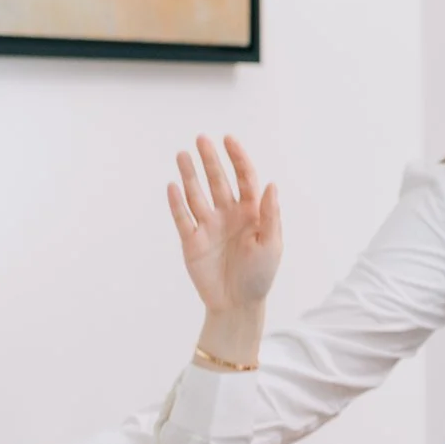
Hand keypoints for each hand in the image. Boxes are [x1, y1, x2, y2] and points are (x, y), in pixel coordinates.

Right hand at [171, 135, 282, 315]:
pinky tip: (173, 186)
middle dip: (210, 160)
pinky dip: (177, 203)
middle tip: (201, 139)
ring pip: (197, 194)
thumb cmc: (259, 276)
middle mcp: (228, 214)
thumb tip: (271, 184)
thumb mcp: (271, 245)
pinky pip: (182, 218)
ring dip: (189, 175)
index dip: (237, 158)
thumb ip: (269, 214)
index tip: (228, 140)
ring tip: (183, 155)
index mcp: (251, 213)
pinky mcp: (191, 241)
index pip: (244, 178)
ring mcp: (208, 226)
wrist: (237, 305)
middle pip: (218, 181)